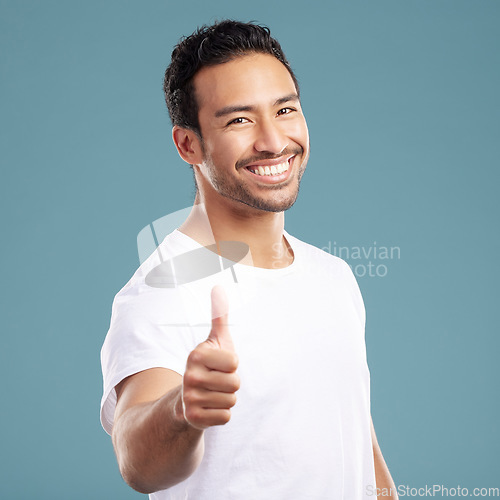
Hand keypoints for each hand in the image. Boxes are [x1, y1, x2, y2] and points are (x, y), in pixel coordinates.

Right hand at [182, 286, 239, 429]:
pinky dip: (221, 414)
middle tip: (216, 381)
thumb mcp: (216, 339)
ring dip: (226, 399)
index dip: (232, 365)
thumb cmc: (210, 364)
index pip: (235, 362)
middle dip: (231, 384)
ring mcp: (189, 398)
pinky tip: (209, 408)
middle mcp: (189, 375)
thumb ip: (220, 315)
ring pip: (231, 401)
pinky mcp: (193, 418)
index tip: (219, 365)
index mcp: (196, 354)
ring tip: (212, 394)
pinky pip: (225, 417)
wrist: (189, 397)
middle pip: (235, 383)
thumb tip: (218, 286)